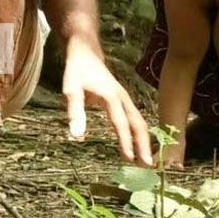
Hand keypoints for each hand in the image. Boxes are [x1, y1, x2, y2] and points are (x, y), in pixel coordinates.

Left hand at [61, 44, 152, 165]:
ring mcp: (126, 99)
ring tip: (145, 161)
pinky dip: (140, 134)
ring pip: (139, 122)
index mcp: (111, 96)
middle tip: (148, 165)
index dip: (126, 142)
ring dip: (144, 141)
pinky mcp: (124, 101)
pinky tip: (138, 146)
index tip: (129, 159)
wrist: (86, 52)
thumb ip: (75, 111)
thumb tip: (77, 135)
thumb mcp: (71, 88)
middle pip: (138, 124)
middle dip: (144, 144)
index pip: (121, 123)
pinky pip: (135, 119)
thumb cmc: (77, 70)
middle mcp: (123, 98)